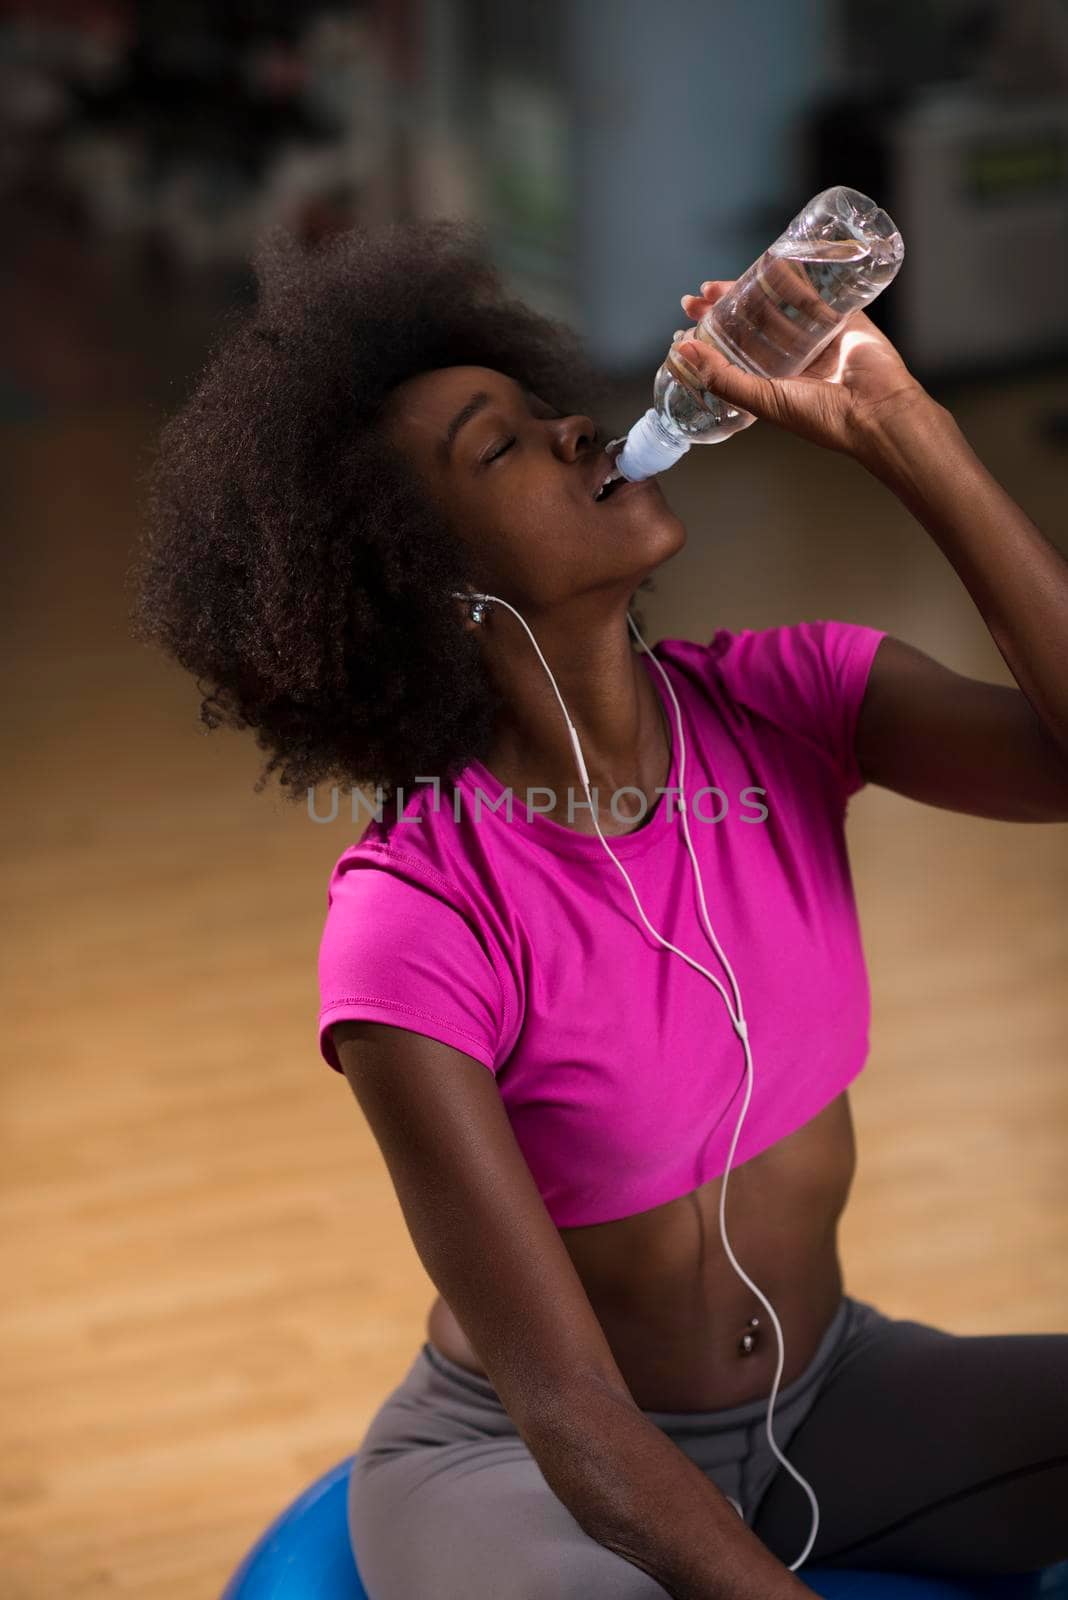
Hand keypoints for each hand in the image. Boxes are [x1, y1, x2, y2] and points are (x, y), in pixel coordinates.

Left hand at [670, 273, 928, 457]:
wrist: (877, 411)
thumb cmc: (822, 416)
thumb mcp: (763, 400)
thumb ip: (723, 377)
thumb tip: (682, 351)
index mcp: (774, 382)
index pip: (735, 351)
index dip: (712, 334)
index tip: (689, 317)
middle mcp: (794, 360)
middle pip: (753, 325)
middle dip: (726, 309)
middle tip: (700, 294)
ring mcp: (819, 337)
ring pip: (781, 306)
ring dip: (755, 290)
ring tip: (728, 280)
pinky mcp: (843, 317)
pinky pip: (817, 292)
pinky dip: (796, 278)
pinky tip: (775, 263)